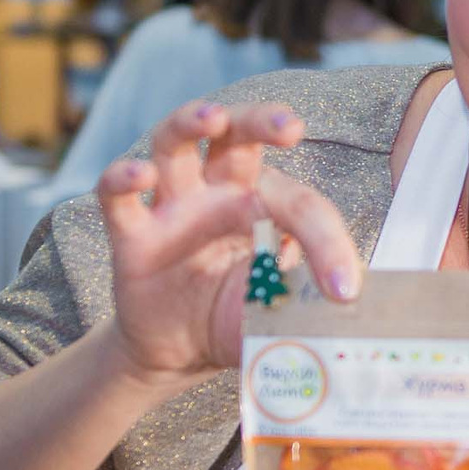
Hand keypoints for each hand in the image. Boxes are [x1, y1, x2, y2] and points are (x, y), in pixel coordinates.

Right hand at [95, 101, 364, 392]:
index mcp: (263, 202)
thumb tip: (352, 301)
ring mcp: (171, 207)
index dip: (327, 243)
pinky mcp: (131, 235)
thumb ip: (308, 298)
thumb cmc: (237, 315)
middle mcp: (216, 191)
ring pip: (172, 142)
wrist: (180, 352)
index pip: (299, 203)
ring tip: (211, 117)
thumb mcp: (280, 309)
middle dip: (260, 119)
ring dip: (189, 121)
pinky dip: (121, 178)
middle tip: (290, 125)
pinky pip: (116, 196)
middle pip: (234, 132)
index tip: (344, 290)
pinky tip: (138, 177)